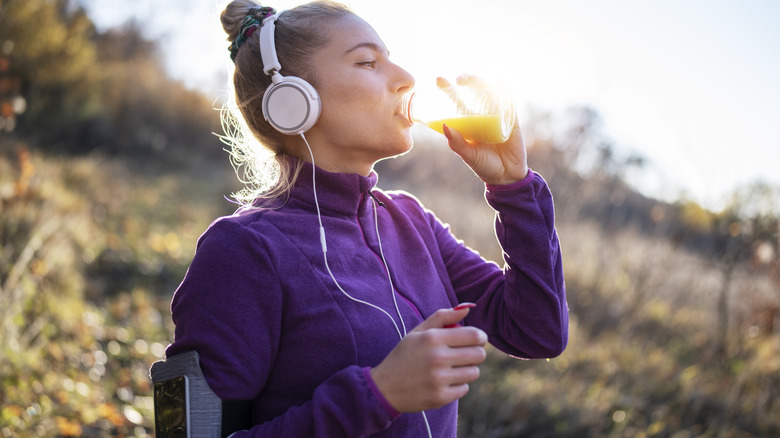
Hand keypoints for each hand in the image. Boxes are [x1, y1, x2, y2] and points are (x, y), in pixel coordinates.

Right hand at [369, 304, 487, 412]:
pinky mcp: (440, 397)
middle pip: (479, 355)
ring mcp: (439, 379)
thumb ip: (442, 317)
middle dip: (475, 353)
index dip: (480, 337)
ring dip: (466, 370)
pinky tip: (444, 381)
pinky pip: (464, 389)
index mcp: (433, 338)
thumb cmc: (404, 356)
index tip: (477, 339)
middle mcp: (437, 358)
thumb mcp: (418, 332)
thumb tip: (467, 308)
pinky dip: (458, 385)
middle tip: (465, 354)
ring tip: (452, 368)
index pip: (474, 335)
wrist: (384, 387)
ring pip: (474, 373)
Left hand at [440, 75, 528, 185]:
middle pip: (472, 94)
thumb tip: (444, 126)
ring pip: (489, 94)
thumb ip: (457, 143)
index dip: (448, 90)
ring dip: (481, 82)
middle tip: (458, 79)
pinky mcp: (511, 120)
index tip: (439, 79)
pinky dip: (504, 90)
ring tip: (472, 78)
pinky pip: (509, 102)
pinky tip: (498, 80)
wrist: (507, 176)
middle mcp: (481, 117)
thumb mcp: (469, 155)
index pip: (456, 102)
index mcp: (468, 123)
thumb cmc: (484, 166)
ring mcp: (497, 116)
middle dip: (465, 82)